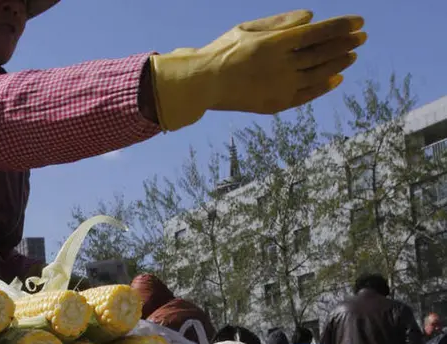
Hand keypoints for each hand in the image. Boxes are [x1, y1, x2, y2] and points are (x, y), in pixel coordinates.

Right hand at [150, 10, 366, 130]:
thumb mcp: (247, 28)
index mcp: (275, 43)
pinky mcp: (276, 104)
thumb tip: (311, 17)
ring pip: (319, 73)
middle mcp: (282, 65)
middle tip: (362, 37)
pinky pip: (307, 95)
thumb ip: (281, 22)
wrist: (203, 84)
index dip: (341, 26)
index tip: (359, 22)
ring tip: (351, 55)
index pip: (318, 32)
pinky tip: (335, 78)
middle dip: (346, 43)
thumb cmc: (224, 51)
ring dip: (339, 63)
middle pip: (323, 52)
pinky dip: (324, 86)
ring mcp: (280, 87)